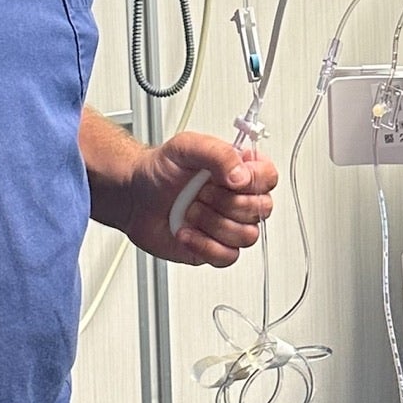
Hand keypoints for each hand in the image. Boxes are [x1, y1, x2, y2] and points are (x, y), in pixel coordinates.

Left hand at [126, 130, 275, 265]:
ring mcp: (228, 225)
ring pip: (247, 235)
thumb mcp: (186, 146)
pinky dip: (204, 245)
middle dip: (225, 202)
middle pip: (261, 209)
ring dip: (213, 224)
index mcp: (239, 170)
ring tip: (191, 212)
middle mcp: (238, 198)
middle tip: (200, 193)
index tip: (230, 179)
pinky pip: (228, 256)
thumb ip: (218, 153)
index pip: (268, 177)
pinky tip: (186, 232)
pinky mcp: (214, 248)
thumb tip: (241, 175)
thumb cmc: (160, 170)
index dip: (254, 180)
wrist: (134, 197)